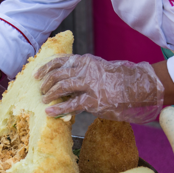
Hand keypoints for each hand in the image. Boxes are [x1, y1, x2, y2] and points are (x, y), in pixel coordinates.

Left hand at [35, 55, 165, 123]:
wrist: (136, 85)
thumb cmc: (118, 78)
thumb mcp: (99, 68)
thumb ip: (84, 71)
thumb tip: (66, 80)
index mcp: (86, 61)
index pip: (60, 61)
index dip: (46, 68)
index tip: (36, 74)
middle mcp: (85, 70)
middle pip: (58, 74)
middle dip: (46, 83)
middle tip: (41, 90)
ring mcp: (89, 85)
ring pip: (62, 87)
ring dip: (50, 94)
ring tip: (44, 100)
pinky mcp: (93, 100)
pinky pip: (72, 104)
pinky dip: (59, 108)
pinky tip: (50, 112)